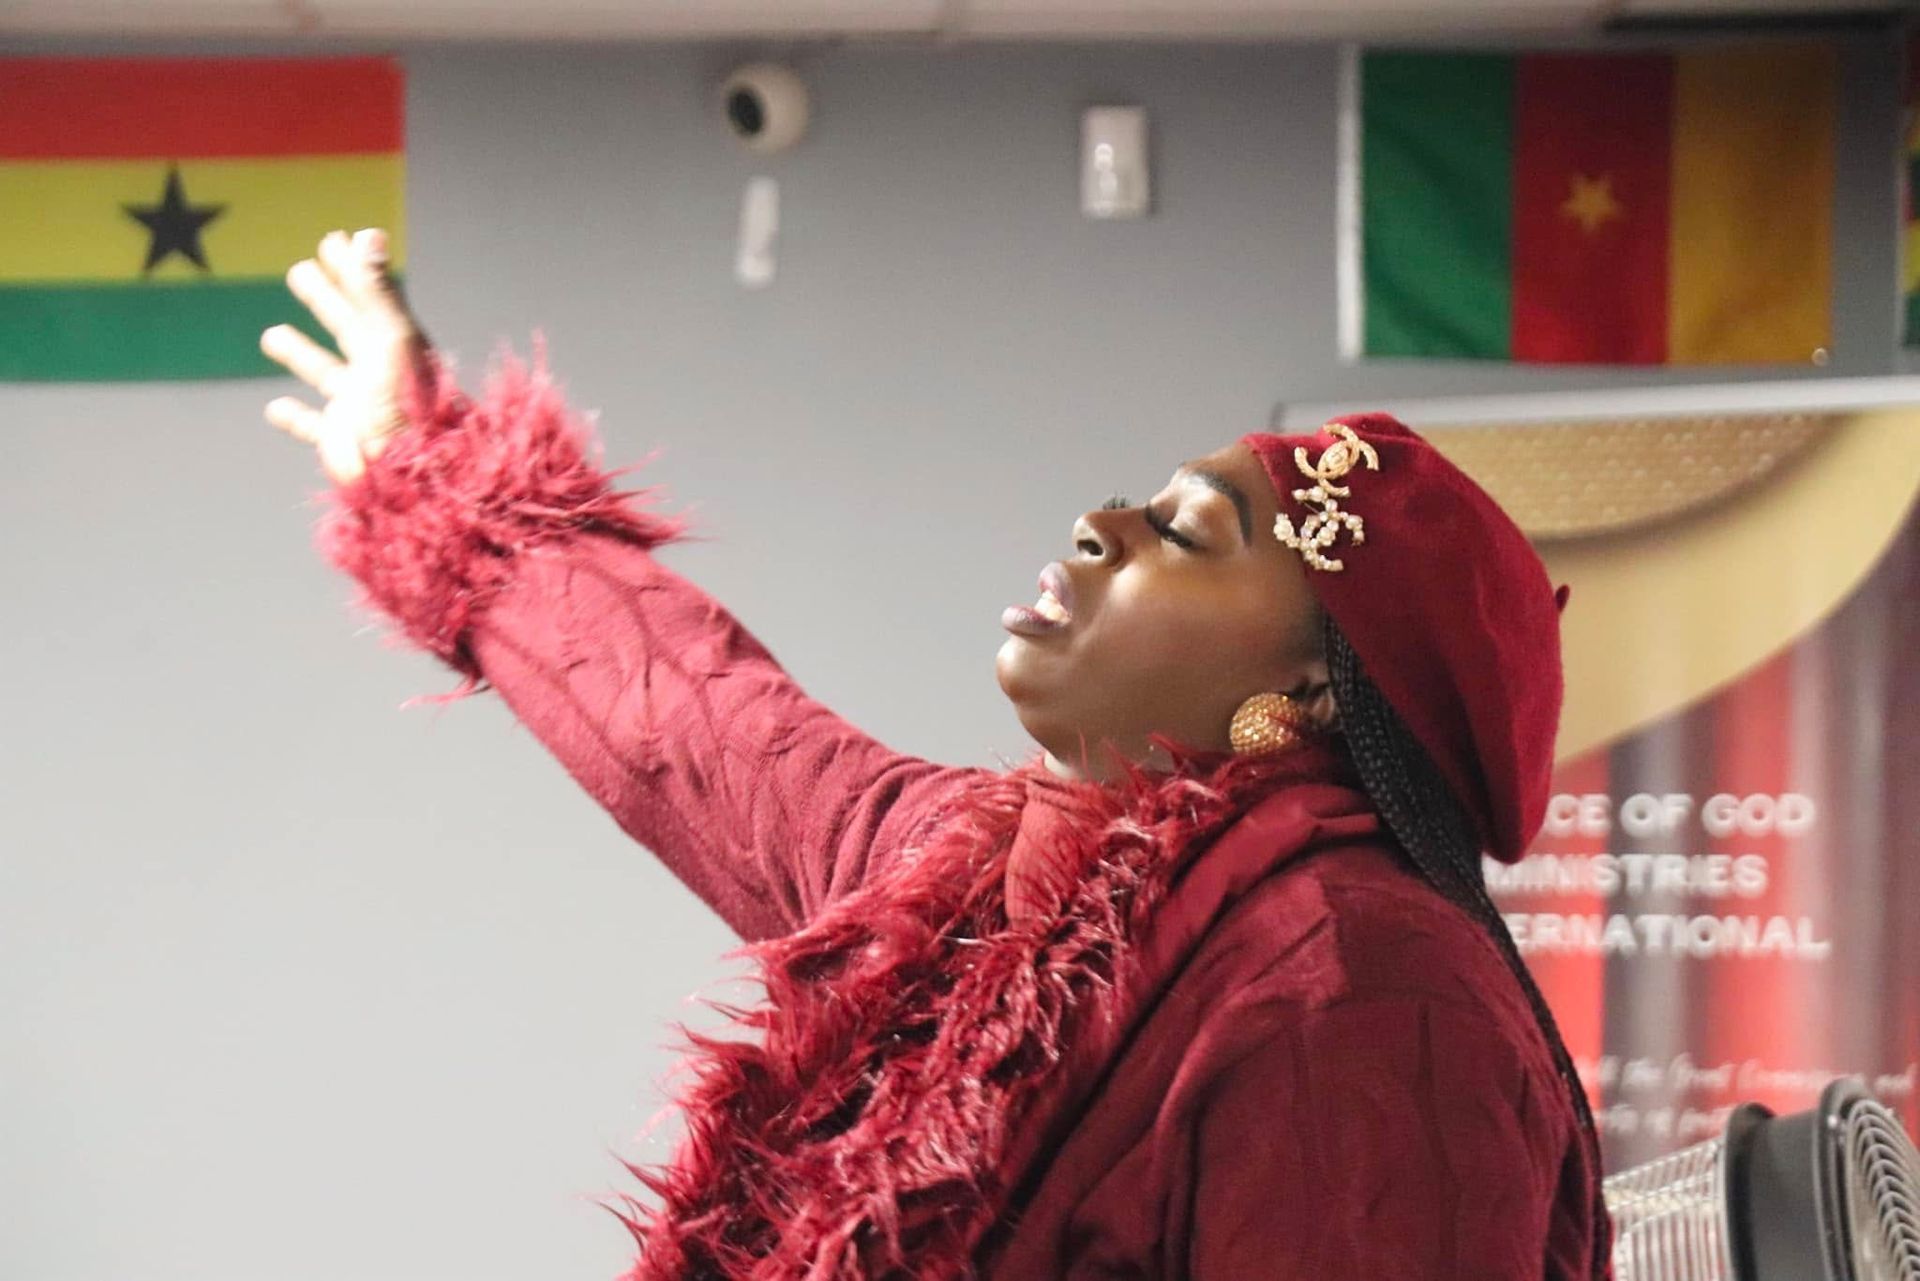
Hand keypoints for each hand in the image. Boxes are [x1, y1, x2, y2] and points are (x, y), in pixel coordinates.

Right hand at [261, 227, 428, 484]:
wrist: (414, 477)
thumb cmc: (410, 407)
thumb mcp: (394, 341)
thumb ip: (378, 291)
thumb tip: (368, 234)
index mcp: (396, 346)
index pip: (371, 296)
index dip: (352, 268)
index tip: (334, 238)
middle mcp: (378, 373)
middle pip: (347, 326)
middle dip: (325, 298)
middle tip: (299, 269)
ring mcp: (359, 407)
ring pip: (325, 372)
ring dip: (300, 353)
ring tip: (272, 333)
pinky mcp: (342, 441)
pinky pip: (314, 426)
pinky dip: (294, 417)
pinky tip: (275, 409)